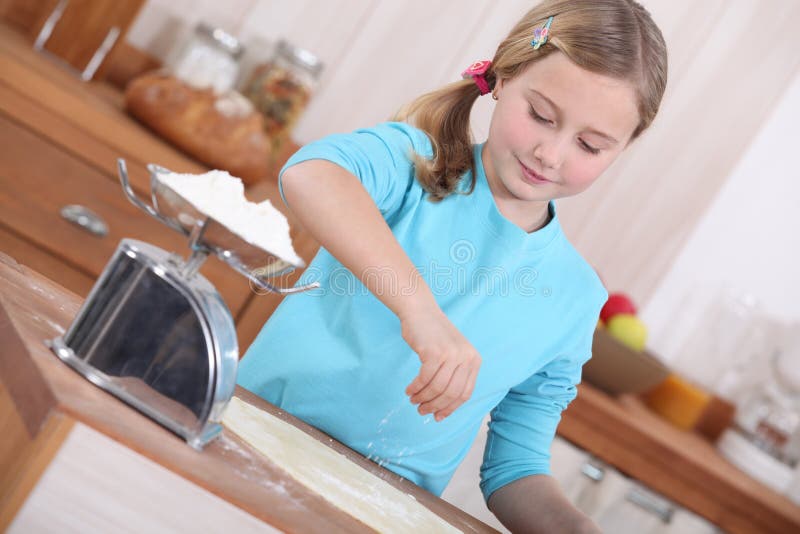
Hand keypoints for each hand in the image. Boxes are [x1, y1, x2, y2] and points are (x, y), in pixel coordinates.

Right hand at [400, 306, 481, 421]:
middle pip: (451, 393)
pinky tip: (409, 390)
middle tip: (421, 411)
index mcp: (474, 360)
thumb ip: (453, 377)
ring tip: (413, 400)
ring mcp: (452, 354)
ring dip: (423, 398)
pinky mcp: (435, 352)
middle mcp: (466, 357)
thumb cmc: (433, 336)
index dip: (450, 408)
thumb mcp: (452, 354)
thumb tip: (444, 409)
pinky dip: (416, 388)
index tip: (438, 416)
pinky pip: (425, 379)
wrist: (420, 311)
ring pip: (437, 388)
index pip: (465, 393)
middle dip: (435, 406)